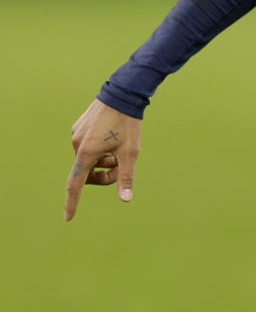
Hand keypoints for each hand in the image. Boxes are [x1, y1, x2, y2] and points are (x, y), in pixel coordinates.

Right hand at [65, 99, 141, 222]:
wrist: (123, 93)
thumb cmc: (128, 124)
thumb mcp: (130, 152)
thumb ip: (125, 177)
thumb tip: (126, 199)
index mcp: (86, 152)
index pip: (76, 184)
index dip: (72, 202)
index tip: (69, 217)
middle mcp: (77, 144)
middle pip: (87, 172)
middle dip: (103, 174)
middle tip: (121, 167)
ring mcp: (76, 134)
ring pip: (89, 159)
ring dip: (103, 161)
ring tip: (119, 151)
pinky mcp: (79, 126)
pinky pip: (88, 146)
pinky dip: (99, 150)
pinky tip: (112, 139)